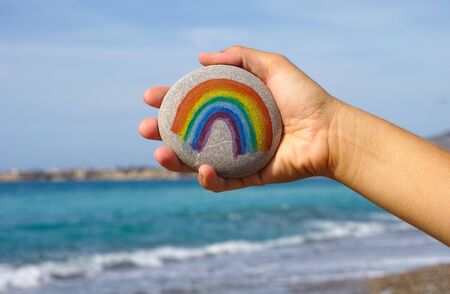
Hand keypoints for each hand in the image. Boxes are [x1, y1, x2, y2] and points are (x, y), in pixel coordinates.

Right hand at [139, 46, 340, 191]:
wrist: (330, 131)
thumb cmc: (305, 97)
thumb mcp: (272, 65)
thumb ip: (239, 55)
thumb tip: (201, 57)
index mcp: (232, 108)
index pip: (193, 105)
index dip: (170, 100)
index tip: (150, 97)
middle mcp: (231, 133)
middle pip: (188, 135)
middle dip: (162, 132)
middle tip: (144, 128)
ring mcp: (238, 157)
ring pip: (198, 162)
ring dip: (174, 161)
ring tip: (158, 154)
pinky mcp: (250, 177)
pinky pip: (224, 182)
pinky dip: (209, 179)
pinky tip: (202, 170)